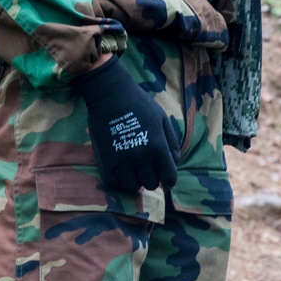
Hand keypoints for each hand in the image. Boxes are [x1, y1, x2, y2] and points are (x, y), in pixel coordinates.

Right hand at [75, 56, 178, 192]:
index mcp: (158, 147)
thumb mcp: (162, 119)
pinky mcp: (105, 160)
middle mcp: (142, 157)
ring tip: (133, 172)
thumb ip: (171, 141)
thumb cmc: (139, 103)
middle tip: (147, 171)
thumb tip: (175, 161)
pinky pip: (112, 183)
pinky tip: (120, 174)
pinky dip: (118, 182)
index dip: (169, 181)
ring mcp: (122, 160)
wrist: (110, 93)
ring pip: (132, 186)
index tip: (166, 179)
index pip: (169, 177)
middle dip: (152, 179)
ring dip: (135, 181)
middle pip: (151, 184)